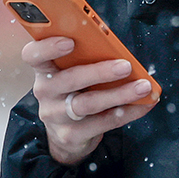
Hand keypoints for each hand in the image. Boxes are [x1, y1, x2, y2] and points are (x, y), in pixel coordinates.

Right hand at [27, 35, 156, 164]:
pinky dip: (128, 112)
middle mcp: (45, 92)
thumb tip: (116, 48)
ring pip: (88, 104)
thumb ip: (85, 57)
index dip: (48, 47)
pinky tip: (144, 103)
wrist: (64, 134)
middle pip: (69, 79)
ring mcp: (56, 116)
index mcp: (44, 70)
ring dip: (119, 94)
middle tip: (126, 66)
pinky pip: (103, 122)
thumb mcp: (72, 72)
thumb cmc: (74, 91)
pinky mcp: (72, 135)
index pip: (34, 55)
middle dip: (99, 72)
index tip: (69, 41)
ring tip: (143, 86)